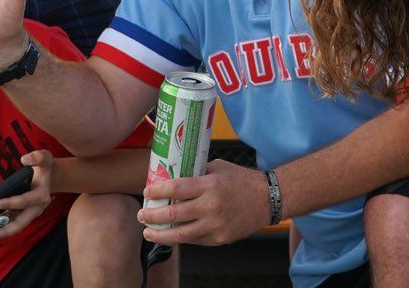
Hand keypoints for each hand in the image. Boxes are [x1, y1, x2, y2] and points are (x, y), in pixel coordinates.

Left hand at [0, 151, 54, 239]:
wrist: (50, 178)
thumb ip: (38, 157)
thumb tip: (25, 159)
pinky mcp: (22, 214)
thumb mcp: (45, 158)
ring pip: (14, 226)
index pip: (25, 201)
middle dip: (5, 231)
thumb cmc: (45, 167)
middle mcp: (36, 208)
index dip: (10, 203)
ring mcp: (28, 213)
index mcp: (41, 196)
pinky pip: (10, 221)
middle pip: (20, 223)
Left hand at [139, 160, 269, 245]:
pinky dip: (180, 238)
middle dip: (152, 215)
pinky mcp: (219, 239)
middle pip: (174, 214)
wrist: (267, 199)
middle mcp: (211, 206)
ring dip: (160, 234)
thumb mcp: (218, 168)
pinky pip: (194, 240)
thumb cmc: (241, 180)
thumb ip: (197, 173)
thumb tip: (173, 174)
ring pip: (180, 235)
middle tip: (142, 214)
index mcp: (209, 185)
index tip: (147, 191)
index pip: (176, 188)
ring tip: (148, 232)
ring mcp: (215, 225)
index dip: (158, 190)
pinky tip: (170, 234)